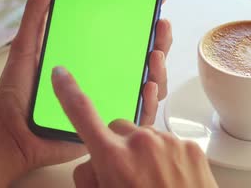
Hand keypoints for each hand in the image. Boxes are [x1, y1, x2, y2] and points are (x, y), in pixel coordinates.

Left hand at [0, 0, 172, 175]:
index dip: (145, 19)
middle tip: (161, 24)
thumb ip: (38, 8)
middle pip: (145, 57)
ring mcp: (111, 100)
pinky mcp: (110, 123)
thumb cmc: (15, 91)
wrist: (8, 134)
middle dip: (161, 40)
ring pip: (150, 84)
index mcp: (92, 55)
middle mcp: (107, 76)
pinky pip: (140, 115)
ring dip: (160, 68)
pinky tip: (148, 87)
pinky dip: (151, 101)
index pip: (127, 35)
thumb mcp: (27, 43)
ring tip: (155, 55)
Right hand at [51, 67, 217, 187]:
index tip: (60, 74)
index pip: (82, 115)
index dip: (68, 92)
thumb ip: (90, 177)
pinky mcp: (190, 146)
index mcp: (114, 158)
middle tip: (123, 175)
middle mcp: (141, 143)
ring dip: (144, 153)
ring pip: (146, 137)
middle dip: (116, 146)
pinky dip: (167, 158)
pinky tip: (170, 179)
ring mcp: (169, 141)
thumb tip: (93, 165)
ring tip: (152, 181)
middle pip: (117, 129)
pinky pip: (170, 144)